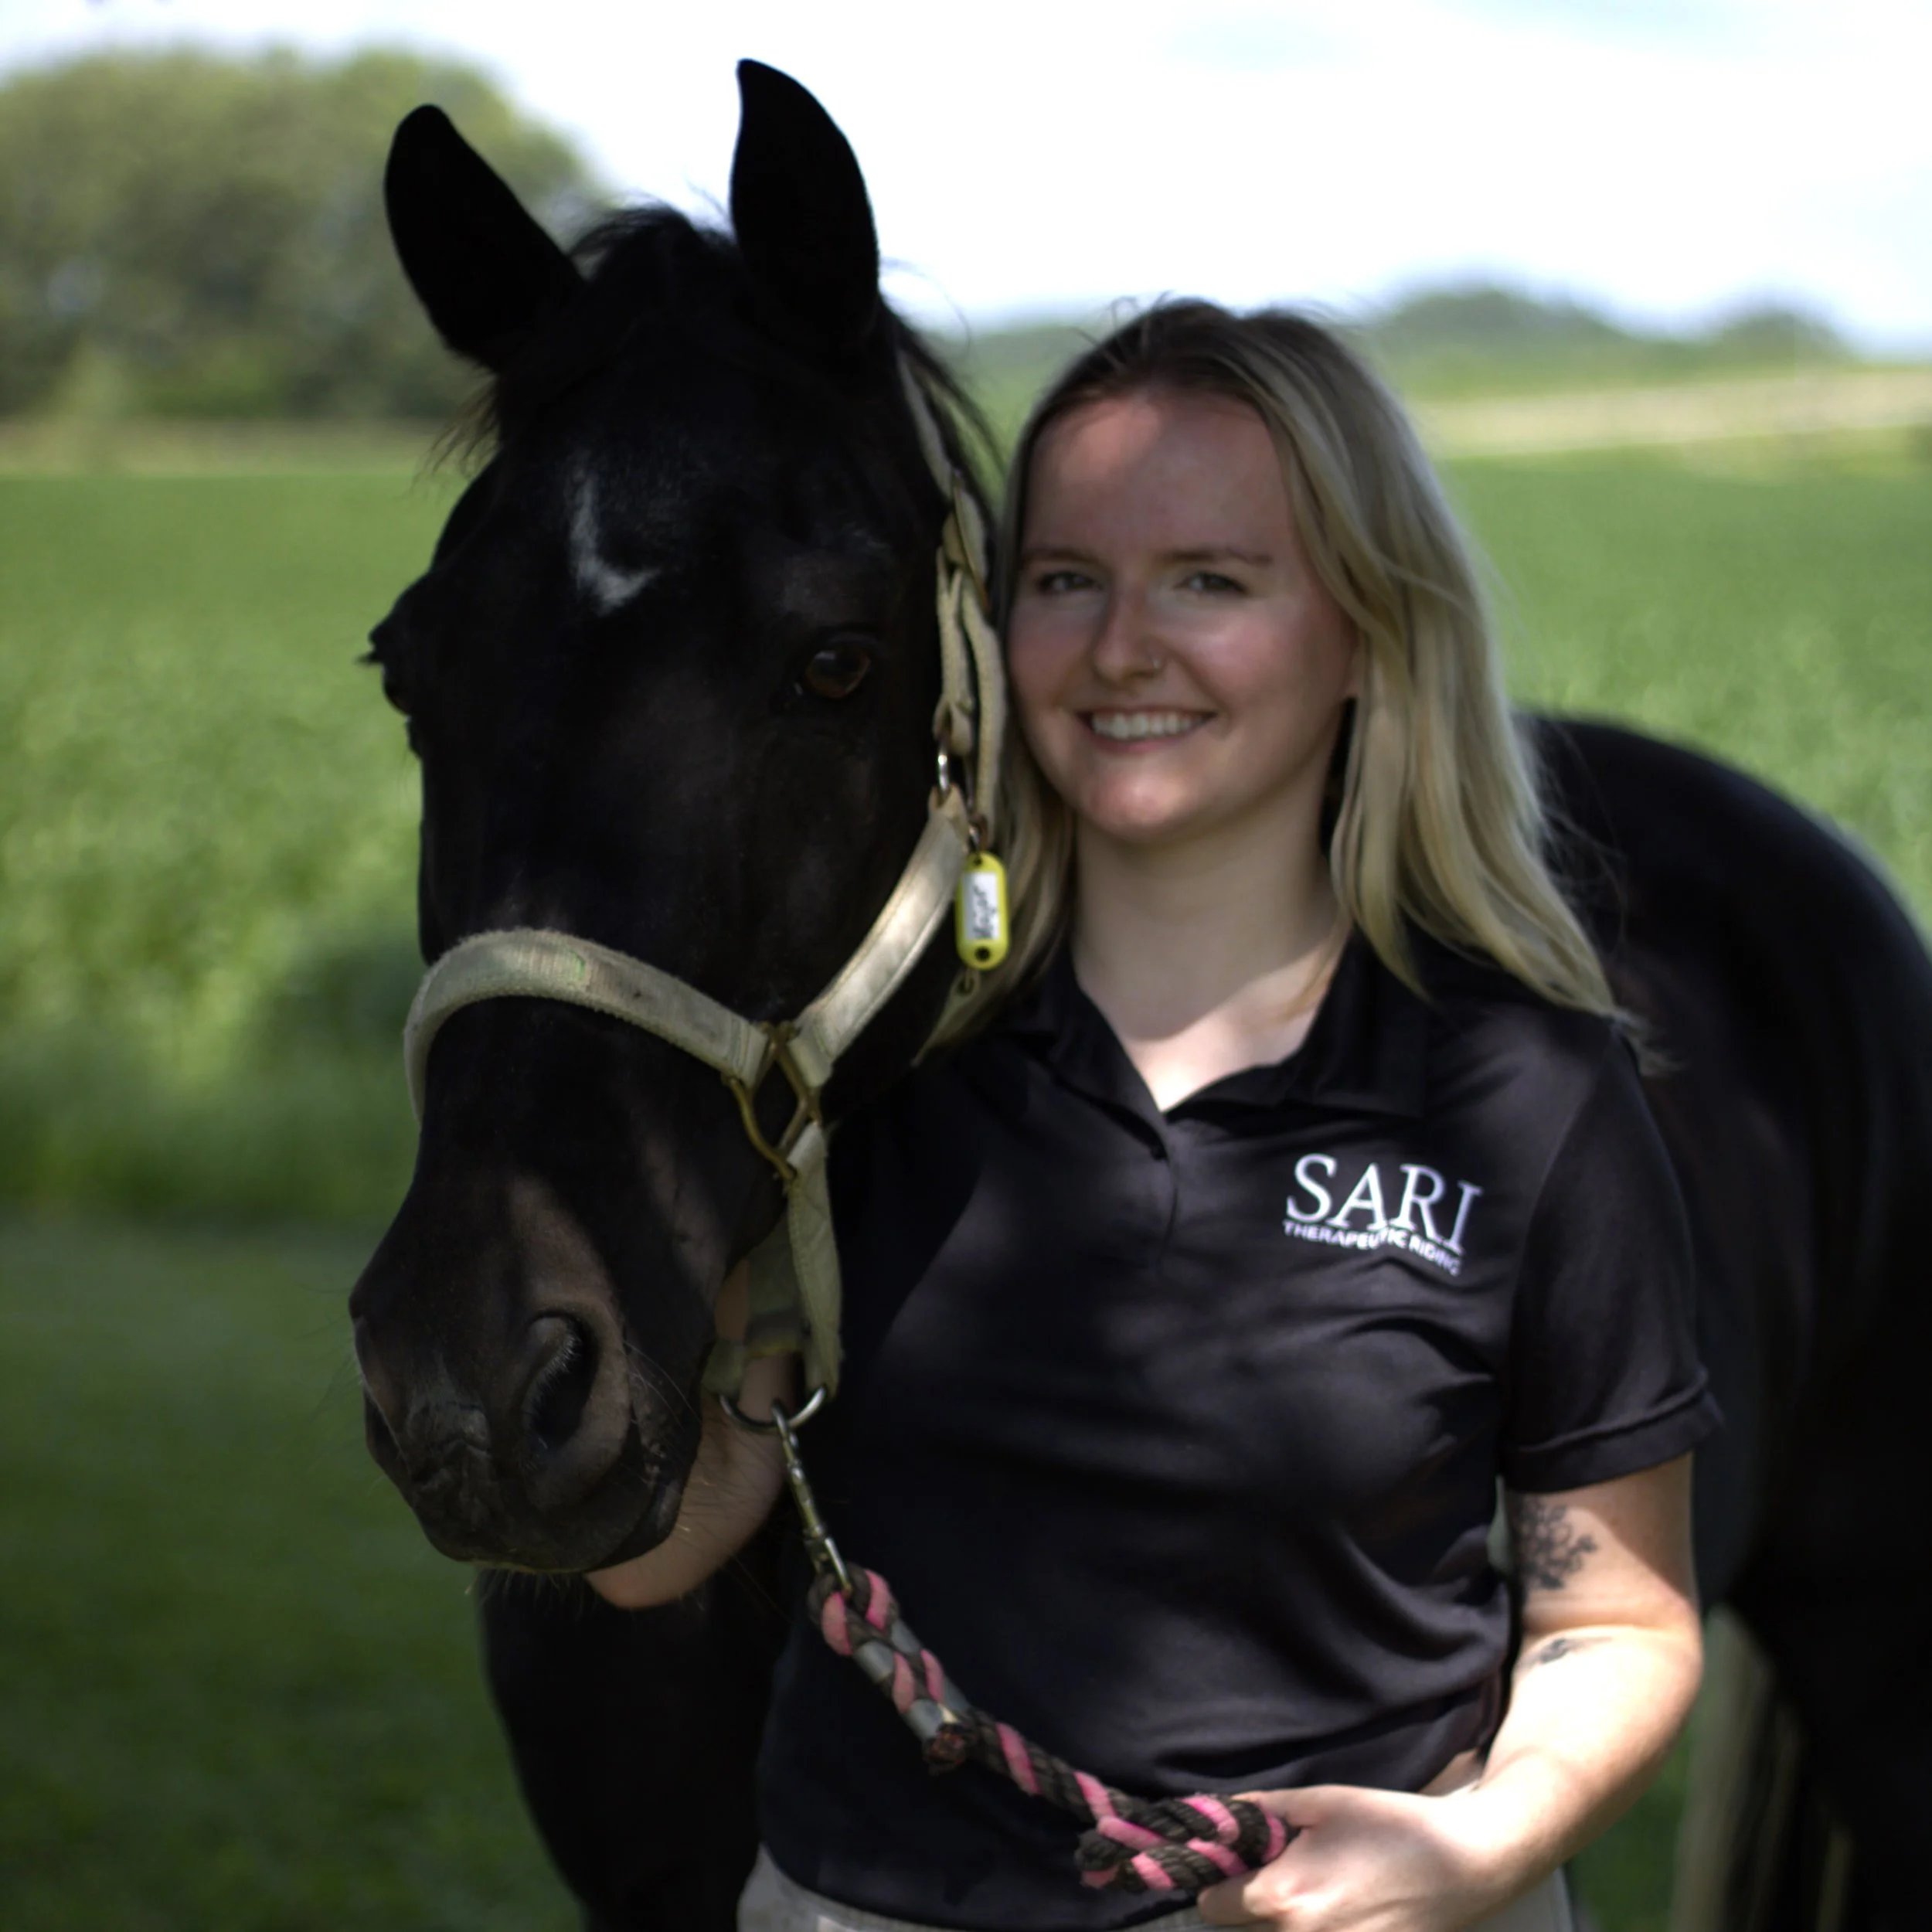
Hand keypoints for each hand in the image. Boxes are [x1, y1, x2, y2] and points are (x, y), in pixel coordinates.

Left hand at [1194, 1784, 1519, 1931]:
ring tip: (1321, 1885)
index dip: (1218, 1880)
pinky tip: (1345, 1907)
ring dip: (1284, 1921)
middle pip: (1243, 1930)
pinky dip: (1319, 1930)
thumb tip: (1217, 1816)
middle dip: (1250, 1902)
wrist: (1464, 1865)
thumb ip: (1261, 1812)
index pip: (1213, 1907)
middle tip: (1283, 1867)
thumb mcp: (1319, 1802)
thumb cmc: (1389, 1825)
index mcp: (1283, 1899)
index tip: (1238, 1862)